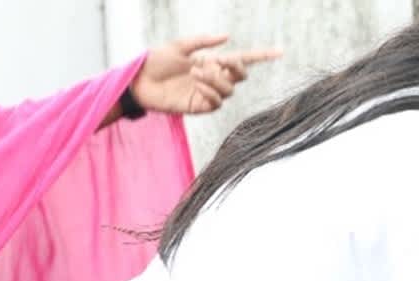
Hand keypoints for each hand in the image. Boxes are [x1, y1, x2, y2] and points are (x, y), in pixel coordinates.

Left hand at [131, 35, 280, 114]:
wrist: (138, 82)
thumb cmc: (154, 62)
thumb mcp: (178, 46)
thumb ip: (202, 42)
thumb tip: (227, 37)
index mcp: (211, 62)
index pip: (242, 60)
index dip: (262, 56)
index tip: (280, 51)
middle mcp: (213, 78)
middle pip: (241, 75)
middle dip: (234, 67)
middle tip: (218, 61)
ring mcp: (208, 93)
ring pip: (230, 90)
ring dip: (217, 79)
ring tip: (196, 73)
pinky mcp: (200, 106)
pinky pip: (216, 102)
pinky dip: (210, 90)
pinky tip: (197, 84)